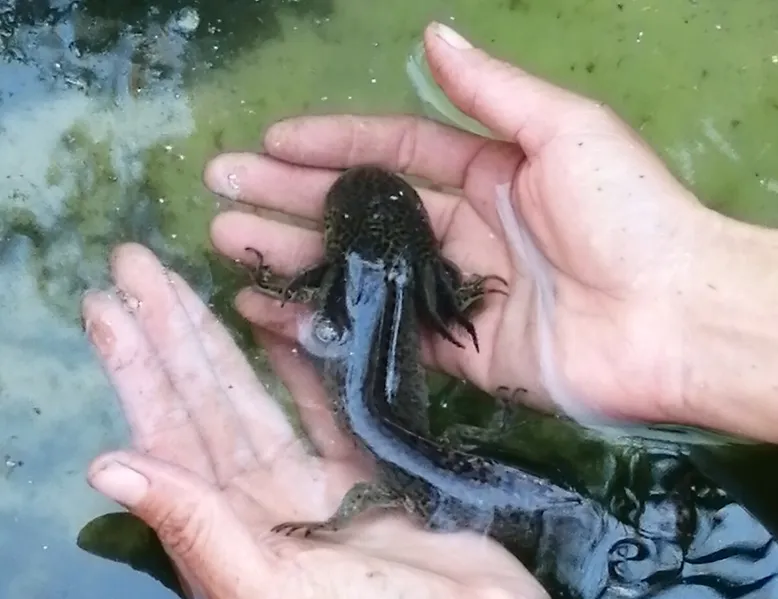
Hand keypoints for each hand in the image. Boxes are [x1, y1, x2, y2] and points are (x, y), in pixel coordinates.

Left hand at [82, 243, 547, 598]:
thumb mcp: (269, 583)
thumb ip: (196, 526)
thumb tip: (105, 464)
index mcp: (224, 527)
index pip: (167, 431)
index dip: (135, 367)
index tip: (105, 305)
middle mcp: (258, 502)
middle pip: (205, 400)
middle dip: (171, 332)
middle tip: (136, 264)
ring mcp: (313, 488)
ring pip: (257, 398)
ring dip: (222, 341)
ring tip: (191, 282)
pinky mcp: (366, 478)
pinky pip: (326, 410)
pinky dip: (304, 369)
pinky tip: (280, 328)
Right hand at [204, 22, 724, 429]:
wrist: (673, 318)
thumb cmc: (626, 213)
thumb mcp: (564, 132)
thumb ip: (493, 93)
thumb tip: (432, 36)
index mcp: (491, 172)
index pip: (395, 150)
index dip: (334, 142)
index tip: (274, 139)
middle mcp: (467, 228)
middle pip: (363, 208)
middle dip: (291, 194)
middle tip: (223, 186)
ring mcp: (457, 293)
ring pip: (360, 269)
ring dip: (294, 255)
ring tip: (228, 241)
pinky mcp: (458, 352)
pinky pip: (381, 330)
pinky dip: (329, 322)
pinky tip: (273, 309)